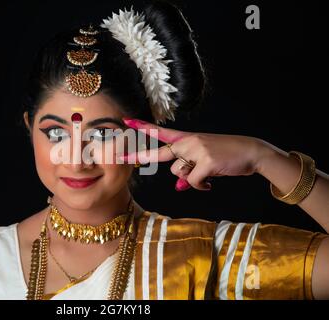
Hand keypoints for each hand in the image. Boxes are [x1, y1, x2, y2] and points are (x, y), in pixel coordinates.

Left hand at [120, 118, 268, 190]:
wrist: (250, 151)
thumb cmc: (224, 155)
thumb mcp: (202, 160)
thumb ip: (186, 169)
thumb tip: (178, 186)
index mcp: (186, 138)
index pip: (160, 132)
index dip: (142, 127)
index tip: (126, 121)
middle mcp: (188, 141)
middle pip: (159, 154)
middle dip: (139, 158)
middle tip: (120, 158)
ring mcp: (196, 150)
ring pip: (179, 173)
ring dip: (190, 178)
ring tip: (207, 173)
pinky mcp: (205, 161)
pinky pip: (192, 182)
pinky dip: (200, 186)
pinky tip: (211, 182)